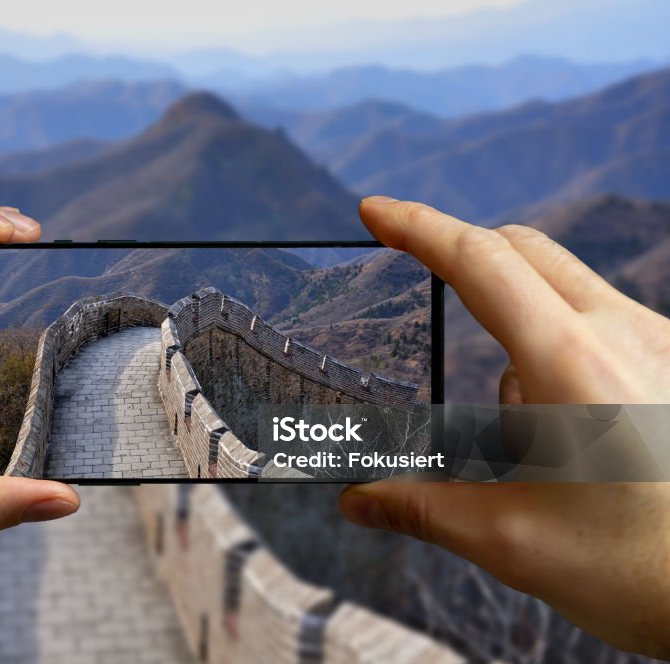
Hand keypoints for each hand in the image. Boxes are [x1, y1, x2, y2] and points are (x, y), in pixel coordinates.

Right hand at [339, 197, 669, 657]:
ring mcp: (659, 342)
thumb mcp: (514, 541)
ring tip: (531, 444)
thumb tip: (358, 502)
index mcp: (572, 364)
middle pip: (524, 248)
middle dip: (461, 250)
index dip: (418, 228)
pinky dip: (556, 350)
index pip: (480, 263)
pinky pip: (599, 323)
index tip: (373, 211)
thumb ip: (424, 510)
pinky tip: (569, 434)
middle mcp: (624, 333)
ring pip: (561, 290)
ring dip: (516, 330)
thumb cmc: (641, 572)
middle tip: (411, 268)